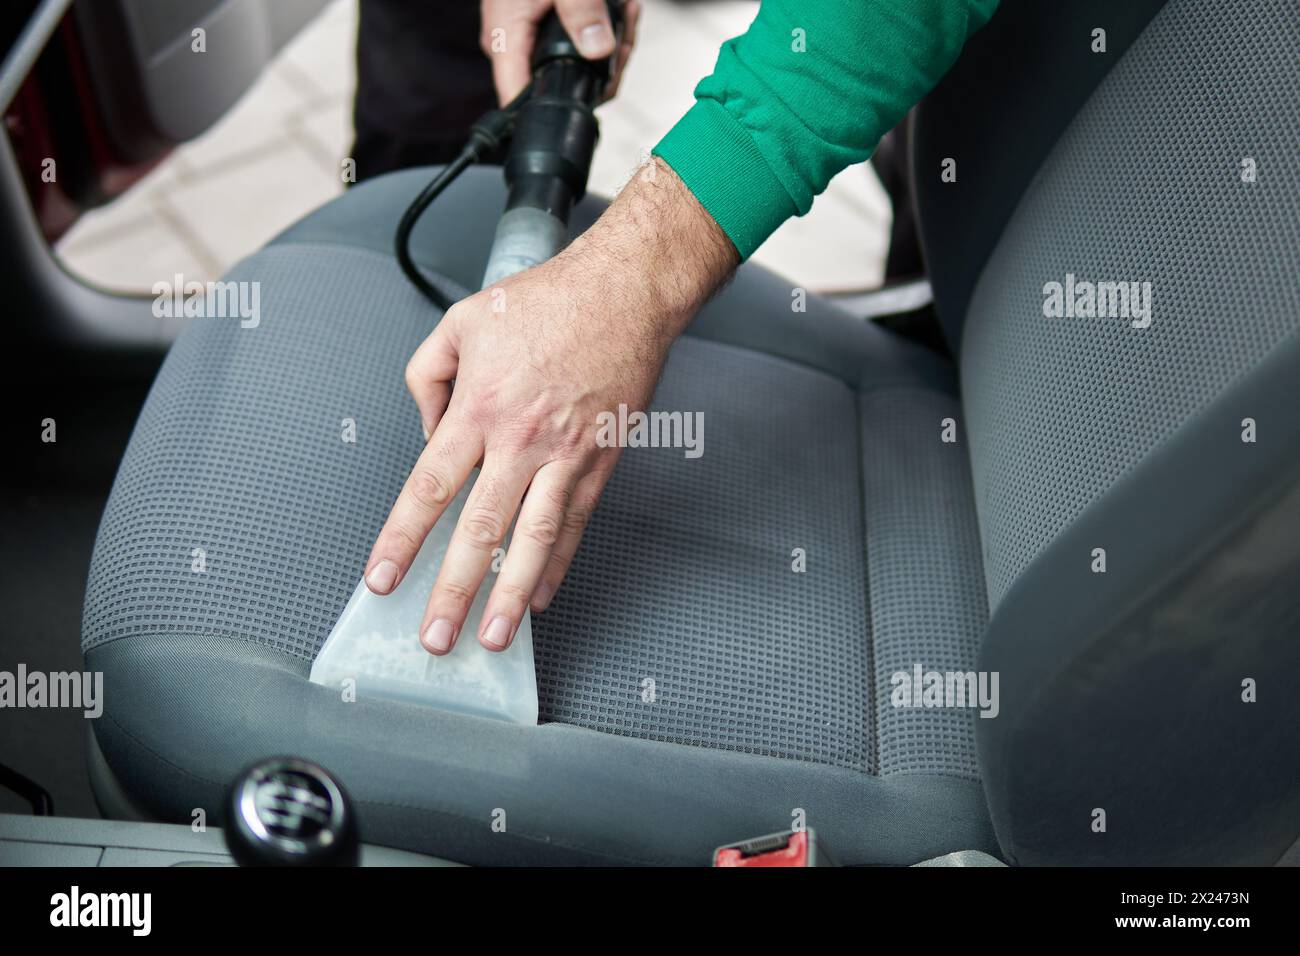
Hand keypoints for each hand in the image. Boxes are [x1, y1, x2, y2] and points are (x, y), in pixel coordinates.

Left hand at [364, 158, 736, 654]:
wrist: (625, 292)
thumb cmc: (544, 301)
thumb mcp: (461, 322)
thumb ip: (428, 378)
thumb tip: (428, 432)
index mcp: (478, 408)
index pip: (428, 488)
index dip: (402, 540)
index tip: (381, 579)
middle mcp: (519, 441)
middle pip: (478, 530)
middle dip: (452, 590)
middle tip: (434, 638)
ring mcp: (565, 455)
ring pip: (533, 539)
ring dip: (510, 595)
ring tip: (493, 637)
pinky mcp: (600, 460)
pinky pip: (575, 523)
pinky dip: (558, 563)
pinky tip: (542, 596)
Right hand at [480, 0, 641, 104]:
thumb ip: (582, 10)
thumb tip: (598, 49)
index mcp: (506, 36)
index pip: (518, 98)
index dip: (554, 108)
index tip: (596, 92)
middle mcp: (513, 44)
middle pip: (563, 84)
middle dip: (605, 64)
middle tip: (624, 31)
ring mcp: (530, 39)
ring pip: (581, 67)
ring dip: (613, 43)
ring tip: (624, 11)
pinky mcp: (548, 30)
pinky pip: (582, 45)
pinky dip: (607, 29)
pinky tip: (618, 9)